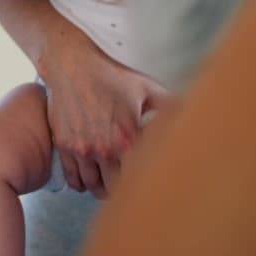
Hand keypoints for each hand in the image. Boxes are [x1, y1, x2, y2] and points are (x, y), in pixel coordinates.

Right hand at [40, 38, 165, 196]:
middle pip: (114, 190)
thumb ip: (169, 107)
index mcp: (128, 139)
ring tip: (106, 182)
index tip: (146, 183)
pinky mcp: (64, 145)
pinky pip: (72, 178)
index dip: (144, 185)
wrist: (71, 64)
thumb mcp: (146, 88)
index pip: (139, 180)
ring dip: (100, 188)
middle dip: (121, 190)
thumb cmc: (108, 74)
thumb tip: (192, 114)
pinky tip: (86, 176)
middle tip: (125, 186)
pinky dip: (80, 182)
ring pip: (93, 186)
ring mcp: (82, 149)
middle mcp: (104, 149)